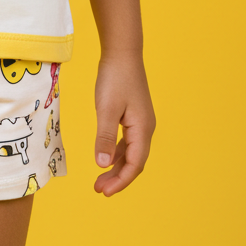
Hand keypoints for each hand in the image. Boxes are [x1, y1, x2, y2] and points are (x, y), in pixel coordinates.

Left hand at [92, 54, 155, 195]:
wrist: (122, 52)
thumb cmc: (115, 78)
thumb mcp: (106, 109)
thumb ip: (104, 137)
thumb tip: (102, 165)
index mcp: (142, 129)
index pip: (134, 164)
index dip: (120, 181)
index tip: (104, 192)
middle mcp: (146, 128)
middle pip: (134, 162)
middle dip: (118, 178)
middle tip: (99, 190)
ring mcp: (141, 122)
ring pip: (130, 152)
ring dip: (116, 166)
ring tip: (100, 179)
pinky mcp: (134, 115)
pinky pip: (127, 141)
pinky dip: (116, 152)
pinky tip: (105, 156)